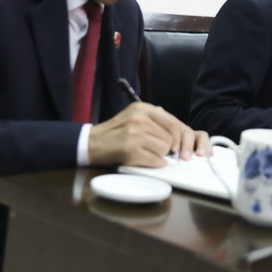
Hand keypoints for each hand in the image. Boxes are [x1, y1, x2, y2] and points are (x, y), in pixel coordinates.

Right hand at [88, 102, 208, 166]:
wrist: (93, 143)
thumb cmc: (117, 131)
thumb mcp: (134, 115)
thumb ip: (154, 117)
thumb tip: (177, 128)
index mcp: (142, 108)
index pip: (172, 122)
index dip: (178, 136)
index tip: (176, 144)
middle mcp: (139, 119)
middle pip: (170, 137)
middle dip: (168, 147)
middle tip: (160, 150)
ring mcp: (134, 135)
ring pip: (164, 149)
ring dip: (161, 155)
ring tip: (149, 153)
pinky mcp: (130, 151)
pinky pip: (155, 160)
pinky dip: (156, 163)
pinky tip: (148, 160)